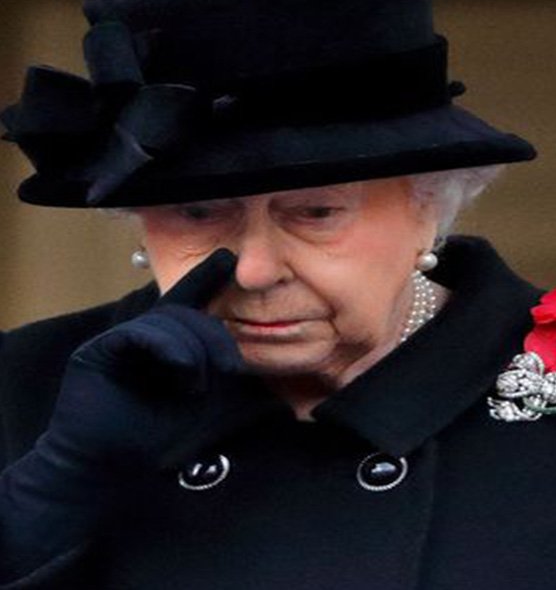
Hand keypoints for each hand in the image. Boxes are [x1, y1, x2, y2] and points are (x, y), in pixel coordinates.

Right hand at [0, 250, 277, 578]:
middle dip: (217, 338)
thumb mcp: (216, 413)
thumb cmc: (161, 439)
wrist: (111, 469)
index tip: (230, 257)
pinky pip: (136, 335)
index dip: (209, 277)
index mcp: (174, 344)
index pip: (194, 302)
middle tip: (234, 370)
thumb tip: (286, 400)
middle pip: (190, 314)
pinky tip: (183, 372)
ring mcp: (121, 342)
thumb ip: (245, 397)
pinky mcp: (97, 353)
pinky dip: (166, 349)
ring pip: (168, 320)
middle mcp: (147, 336)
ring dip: (194, 349)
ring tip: (199, 385)